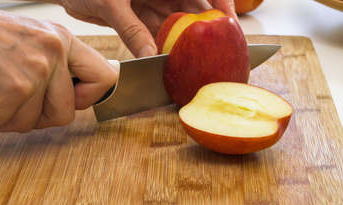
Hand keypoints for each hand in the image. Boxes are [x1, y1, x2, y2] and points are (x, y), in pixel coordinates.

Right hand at [0, 10, 116, 132]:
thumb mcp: (29, 40)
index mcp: (61, 39)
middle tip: (13, 94)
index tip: (75, 100)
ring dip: (13, 115)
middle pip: (66, 113)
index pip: (105, 78)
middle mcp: (53, 52)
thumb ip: (57, 64)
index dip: (89, 98)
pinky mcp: (14, 89)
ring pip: (36, 122)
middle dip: (39, 114)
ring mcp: (34, 71)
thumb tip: (84, 94)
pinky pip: (12, 123)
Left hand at [55, 0, 236, 56]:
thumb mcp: (110, 2)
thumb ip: (132, 29)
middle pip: (194, 7)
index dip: (222, 3)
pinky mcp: (140, 14)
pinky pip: (157, 32)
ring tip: (192, 61)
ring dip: (183, 42)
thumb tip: (151, 56)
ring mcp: (153, 1)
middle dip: (204, 29)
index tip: (231, 24)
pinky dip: (162, 46)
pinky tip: (168, 60)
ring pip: (177, 23)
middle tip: (213, 52)